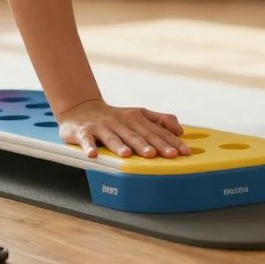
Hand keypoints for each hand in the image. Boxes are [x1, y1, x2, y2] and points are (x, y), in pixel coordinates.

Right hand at [55, 98, 191, 158]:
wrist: (81, 108)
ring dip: (120, 146)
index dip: (170, 141)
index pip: (156, 131)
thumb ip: (160, 120)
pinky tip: (93, 155)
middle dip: (151, 145)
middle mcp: (120, 121)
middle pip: (137, 135)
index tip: (183, 152)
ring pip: (113, 137)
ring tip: (129, 155)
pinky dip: (89, 147)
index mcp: (135, 118)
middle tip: (164, 155)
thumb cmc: (114, 117)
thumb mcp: (138, 114)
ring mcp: (101, 127)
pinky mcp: (83, 132)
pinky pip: (86, 140)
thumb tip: (180, 130)